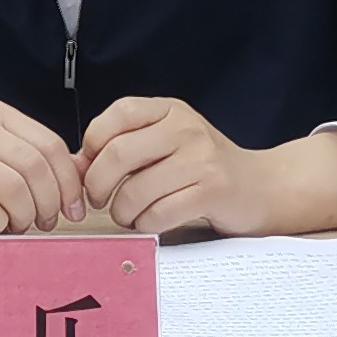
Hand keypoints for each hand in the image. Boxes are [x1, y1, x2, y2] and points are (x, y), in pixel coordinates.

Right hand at [0, 99, 85, 233]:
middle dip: (49, 201)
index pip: (49, 144)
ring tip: (20, 226)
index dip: (68, 181)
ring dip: (24, 215)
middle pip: (33, 165)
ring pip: (11, 186)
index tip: (74, 210)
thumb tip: (82, 173)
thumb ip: (27, 158)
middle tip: (46, 223)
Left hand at [77, 96, 336, 236]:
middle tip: (99, 200)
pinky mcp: (211, 191)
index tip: (90, 168)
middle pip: (117, 155)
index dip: (92, 144)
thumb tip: (73, 163)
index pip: (117, 115)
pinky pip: (158, 214)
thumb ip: (126, 145)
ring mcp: (200, 159)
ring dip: (122, 213)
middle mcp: (185, 128)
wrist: (264, 186)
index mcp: (170, 110)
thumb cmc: (205, 167)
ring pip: (134, 191)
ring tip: (130, 215)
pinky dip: (146, 225)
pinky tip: (153, 222)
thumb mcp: (168, 143)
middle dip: (97, 185)